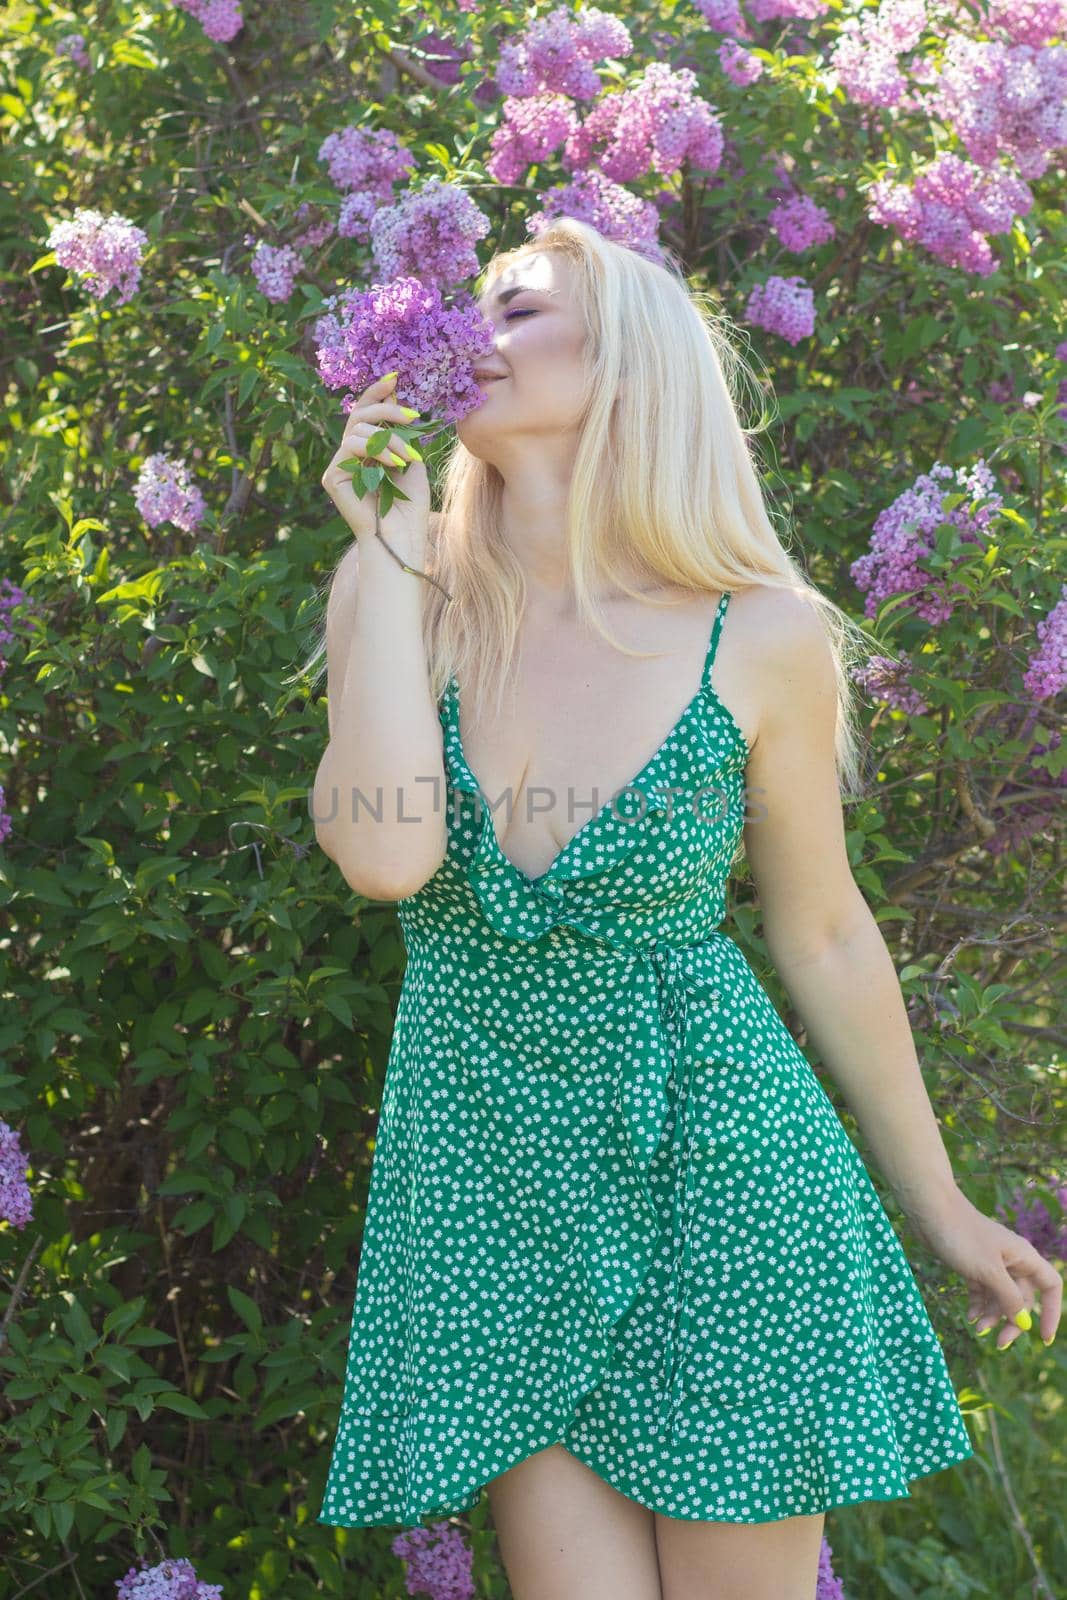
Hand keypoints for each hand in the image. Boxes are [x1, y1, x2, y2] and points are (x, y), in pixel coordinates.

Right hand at [321, 371, 429, 549]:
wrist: (403, 536)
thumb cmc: (410, 506)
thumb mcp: (412, 462)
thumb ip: (401, 434)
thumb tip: (394, 397)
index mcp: (368, 451)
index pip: (366, 413)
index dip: (376, 393)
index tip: (395, 377)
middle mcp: (350, 456)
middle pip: (359, 414)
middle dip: (386, 408)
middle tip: (412, 415)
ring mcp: (339, 466)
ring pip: (359, 430)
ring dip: (390, 440)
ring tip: (408, 459)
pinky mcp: (332, 477)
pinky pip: (351, 447)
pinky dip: (377, 451)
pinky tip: (395, 465)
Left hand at [906, 1188, 1062, 1348]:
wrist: (929, 1211)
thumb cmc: (963, 1236)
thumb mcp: (989, 1272)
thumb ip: (1009, 1298)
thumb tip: (1024, 1322)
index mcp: (1024, 1257)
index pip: (1050, 1286)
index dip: (1051, 1312)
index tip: (1042, 1338)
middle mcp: (1011, 1260)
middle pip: (1023, 1297)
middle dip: (1013, 1320)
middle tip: (999, 1343)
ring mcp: (991, 1262)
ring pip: (999, 1296)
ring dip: (992, 1315)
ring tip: (976, 1327)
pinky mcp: (972, 1264)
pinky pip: (981, 1290)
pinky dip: (977, 1304)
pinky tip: (969, 1316)